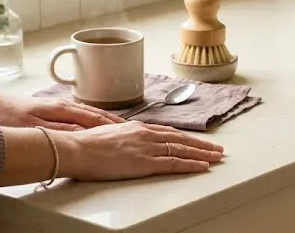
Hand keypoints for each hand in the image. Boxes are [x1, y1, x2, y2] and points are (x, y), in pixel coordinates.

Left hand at [0, 96, 123, 131]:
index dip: (114, 127)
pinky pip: (83, 114)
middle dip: (118, 123)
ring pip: (92, 114)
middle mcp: (65, 105)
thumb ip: (61, 130)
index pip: (95, 118)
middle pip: (98, 115)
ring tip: (125, 128)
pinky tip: (101, 124)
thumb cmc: (9, 118)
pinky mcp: (55, 110)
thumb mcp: (35, 127)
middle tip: (138, 131)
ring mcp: (61, 106)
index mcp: (63, 109)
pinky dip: (97, 119)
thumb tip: (86, 133)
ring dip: (109, 120)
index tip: (131, 134)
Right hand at [54, 121, 224, 180]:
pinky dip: (191, 164)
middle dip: (200, 144)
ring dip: (202, 154)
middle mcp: (146, 135)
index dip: (185, 137)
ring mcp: (147, 148)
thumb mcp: (109, 135)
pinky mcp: (145, 162)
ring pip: (182, 150)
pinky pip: (174, 163)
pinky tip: (202, 166)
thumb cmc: (86, 145)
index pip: (168, 132)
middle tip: (217, 149)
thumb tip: (127, 144)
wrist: (78, 149)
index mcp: (137, 128)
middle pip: (180, 139)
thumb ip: (123, 138)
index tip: (197, 141)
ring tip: (216, 157)